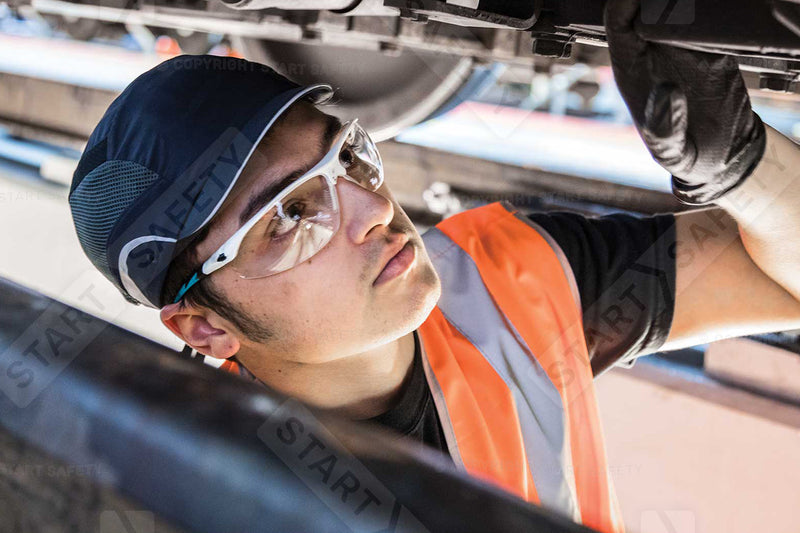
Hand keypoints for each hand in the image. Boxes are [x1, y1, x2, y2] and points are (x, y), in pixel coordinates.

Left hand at [604, 0, 766, 204]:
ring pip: (675, 8)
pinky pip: (707, 21)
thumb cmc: (683, 154)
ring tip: (693, 14)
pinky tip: (713, 26)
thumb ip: (664, 128)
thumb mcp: (670, 151)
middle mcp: (654, 53)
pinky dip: (710, 16)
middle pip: (644, 8)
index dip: (624, 6)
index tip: (638, 1)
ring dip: (682, 5)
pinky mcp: (712, 46)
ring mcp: (682, 47)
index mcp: (632, 71)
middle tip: (675, 7)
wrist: (722, 154)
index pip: (617, 25)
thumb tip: (666, 92)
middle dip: (654, 1)